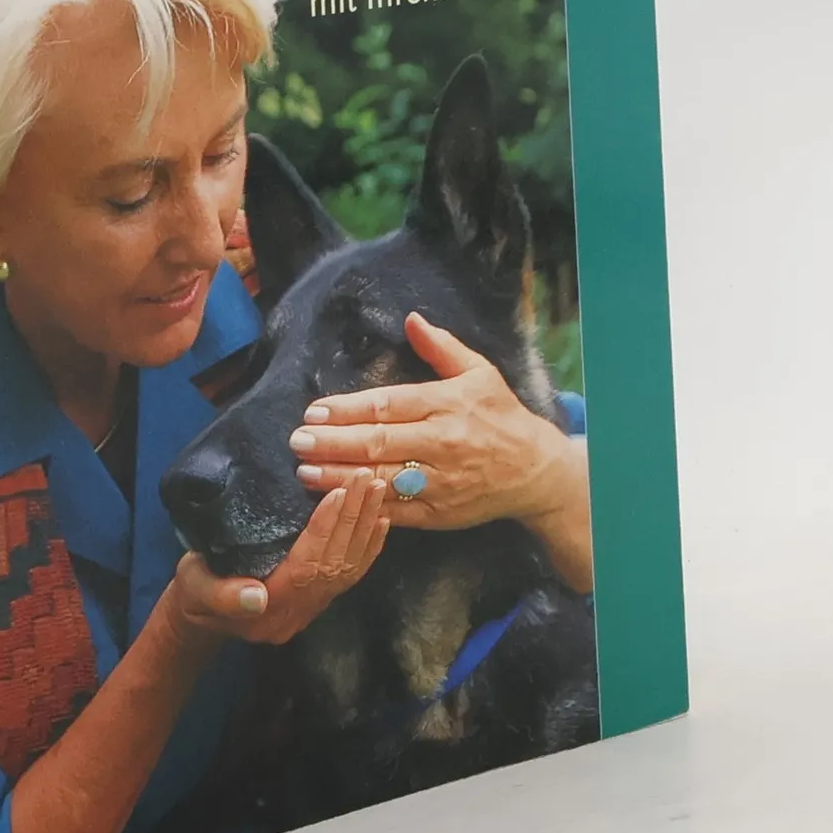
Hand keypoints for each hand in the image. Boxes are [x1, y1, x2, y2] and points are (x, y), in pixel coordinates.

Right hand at [168, 468, 389, 645]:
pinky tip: (380, 520)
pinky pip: (351, 574)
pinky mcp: (318, 599)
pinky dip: (369, 546)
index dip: (323, 530)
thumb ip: (221, 595)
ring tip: (377, 489)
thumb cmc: (193, 592)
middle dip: (353, 520)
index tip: (337, 492)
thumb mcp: (194, 588)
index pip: (306, 568)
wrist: (200, 614)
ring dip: (365, 527)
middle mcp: (298, 614)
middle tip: (367, 478)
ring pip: (348, 568)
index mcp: (269, 611)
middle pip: (334, 565)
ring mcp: (311, 609)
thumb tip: (256, 597)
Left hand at [288, 312, 594, 589]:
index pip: (388, 406)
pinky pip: (397, 512)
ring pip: (382, 479)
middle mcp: (442, 443)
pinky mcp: (440, 513)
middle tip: (297, 441)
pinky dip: (366, 506)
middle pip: (379, 443)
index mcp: (447, 405)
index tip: (314, 412)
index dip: (347, 410)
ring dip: (338, 476)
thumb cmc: (501, 416)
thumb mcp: (479, 373)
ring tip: (304, 470)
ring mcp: (440, 482)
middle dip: (333, 443)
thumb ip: (442, 348)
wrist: (536, 471)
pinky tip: (337, 499)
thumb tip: (411, 319)